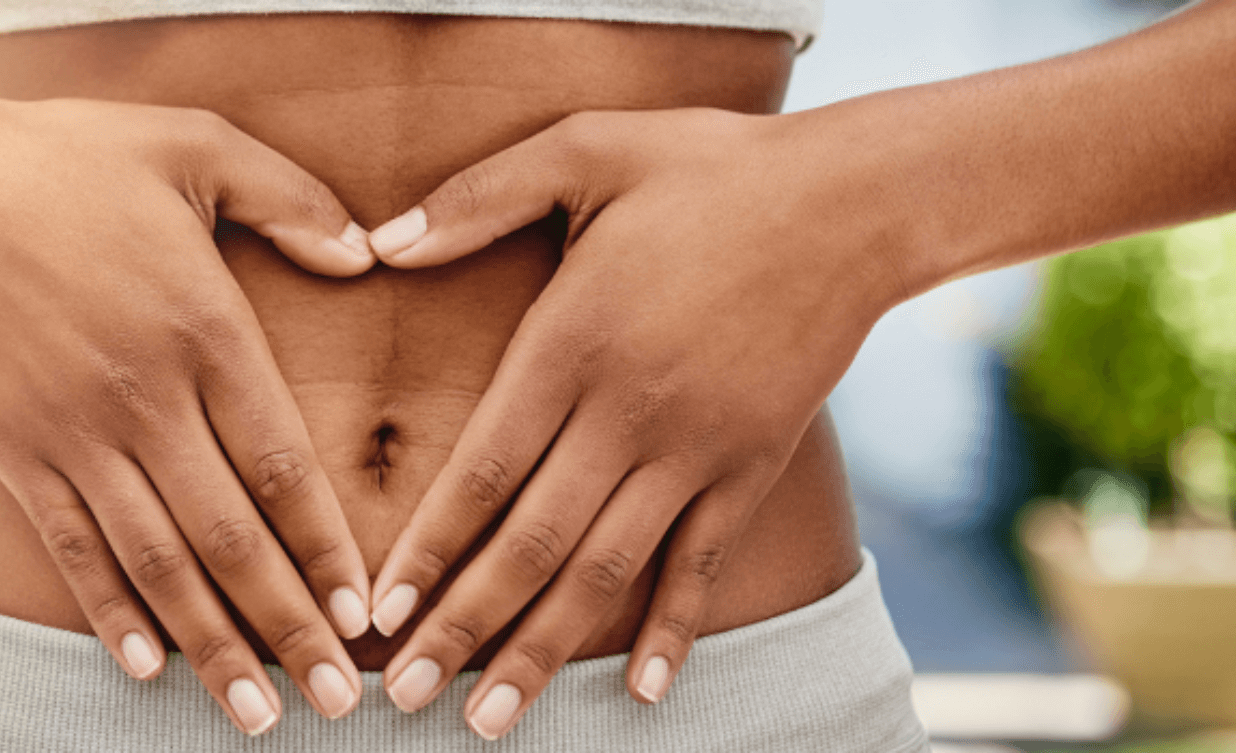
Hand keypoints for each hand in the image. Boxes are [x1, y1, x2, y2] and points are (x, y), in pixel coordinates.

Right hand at [0, 97, 376, 733]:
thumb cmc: (71, 158)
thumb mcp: (198, 145)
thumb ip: (294, 199)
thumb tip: (370, 253)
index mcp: (204, 329)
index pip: (282, 465)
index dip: (325, 549)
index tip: (364, 615)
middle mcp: (144, 397)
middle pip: (231, 537)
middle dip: (287, 629)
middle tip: (338, 703)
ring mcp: (75, 431)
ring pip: (156, 561)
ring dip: (211, 646)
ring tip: (258, 716)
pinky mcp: (17, 448)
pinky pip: (70, 546)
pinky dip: (108, 610)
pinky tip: (144, 666)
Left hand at [361, 108, 904, 738]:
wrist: (854, 200)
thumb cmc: (709, 168)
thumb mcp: (586, 148)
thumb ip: (479, 197)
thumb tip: (383, 242)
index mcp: (571, 341)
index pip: (482, 469)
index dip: (428, 548)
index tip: (381, 613)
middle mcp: (628, 412)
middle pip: (530, 543)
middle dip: (463, 626)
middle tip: (408, 695)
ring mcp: (695, 449)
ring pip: (605, 572)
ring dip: (542, 650)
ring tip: (488, 721)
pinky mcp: (752, 466)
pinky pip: (702, 564)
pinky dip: (671, 631)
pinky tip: (639, 692)